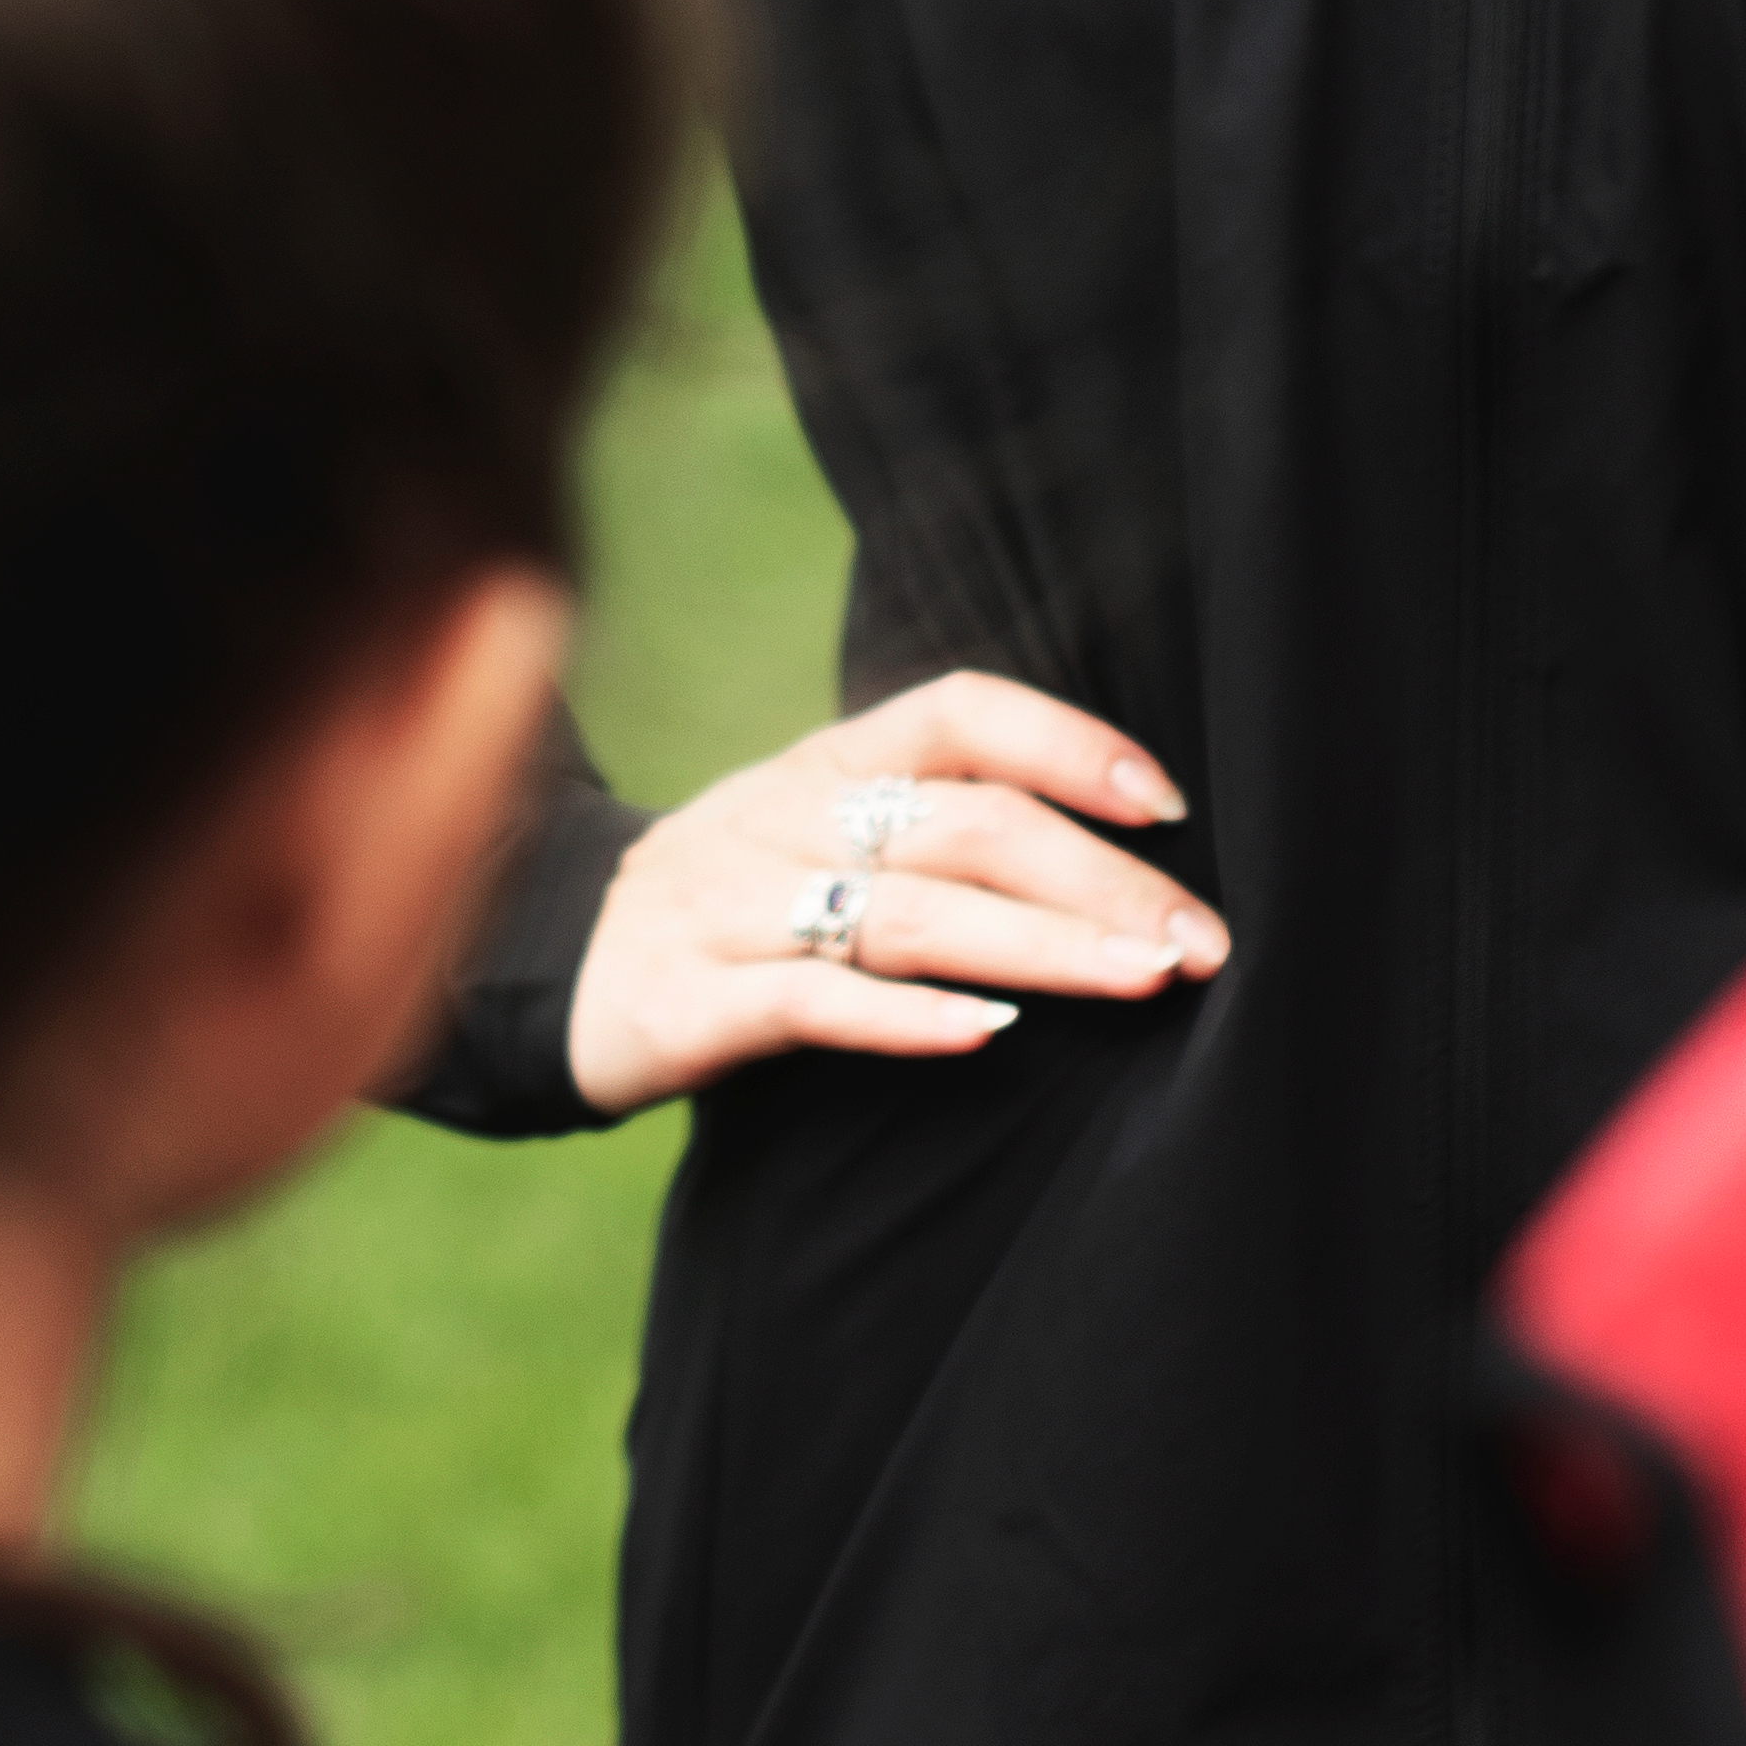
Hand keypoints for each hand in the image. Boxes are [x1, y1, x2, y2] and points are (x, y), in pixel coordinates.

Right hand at [563, 673, 1226, 1116]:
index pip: (959, 711)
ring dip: (1043, 945)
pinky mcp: (689, 999)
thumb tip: (1117, 861)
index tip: (1170, 806)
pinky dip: (906, 1016)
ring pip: (908, 911)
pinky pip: (811, 998)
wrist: (546, 968)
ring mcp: (731, 904)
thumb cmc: (729, 905)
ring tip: (1140, 980)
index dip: (1069, 744)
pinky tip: (989, 1034)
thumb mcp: (814, 834)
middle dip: (1099, 879)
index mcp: (824, 761)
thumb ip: (930, 830)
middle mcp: (782, 814)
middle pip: (964, 823)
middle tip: (1199, 942)